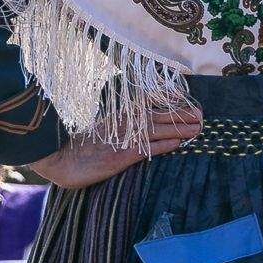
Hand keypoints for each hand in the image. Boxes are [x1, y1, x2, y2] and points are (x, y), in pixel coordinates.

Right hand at [28, 109, 201, 189]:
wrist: (60, 159)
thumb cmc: (80, 150)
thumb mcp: (102, 134)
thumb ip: (120, 128)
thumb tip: (138, 129)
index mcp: (119, 118)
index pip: (149, 107)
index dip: (170, 105)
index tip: (188, 104)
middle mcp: (123, 125)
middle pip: (158, 116)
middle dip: (181, 115)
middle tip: (202, 115)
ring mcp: (123, 140)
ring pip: (157, 130)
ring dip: (180, 128)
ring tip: (199, 127)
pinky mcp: (121, 156)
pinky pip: (147, 148)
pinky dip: (164, 144)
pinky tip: (179, 142)